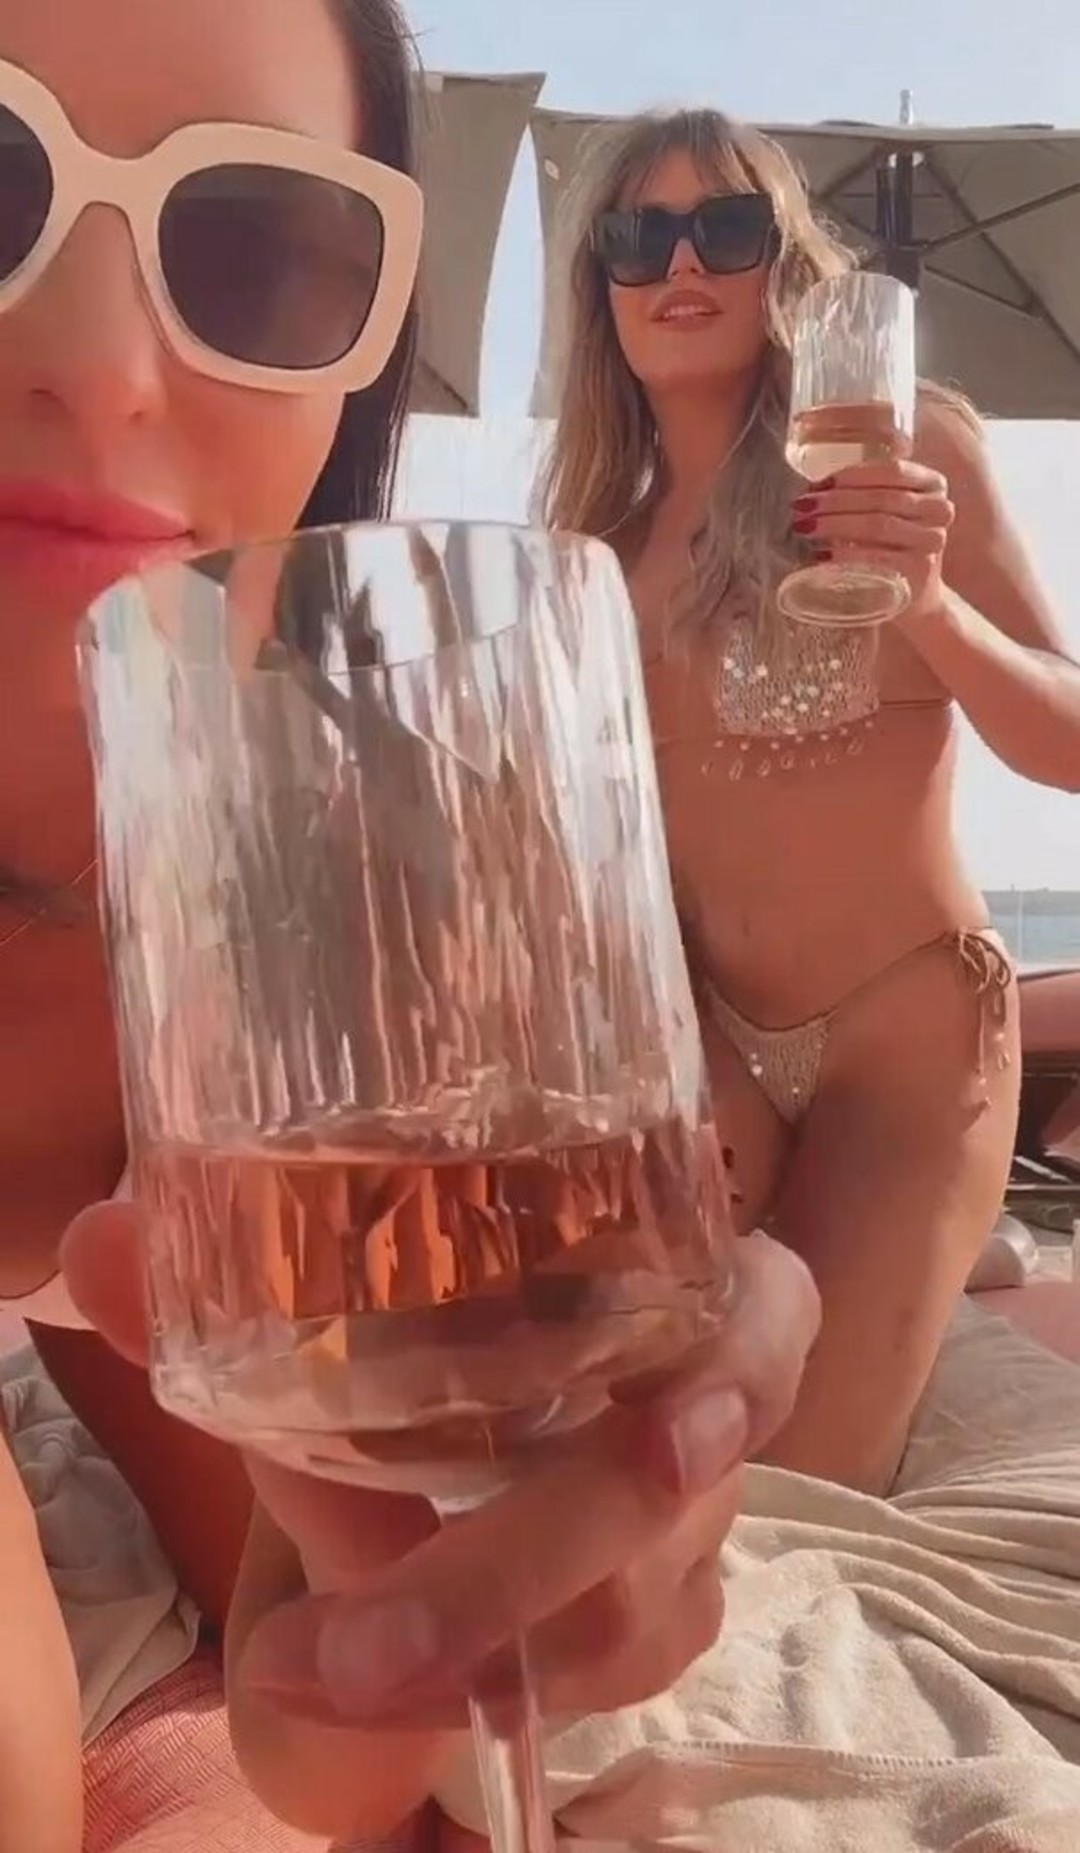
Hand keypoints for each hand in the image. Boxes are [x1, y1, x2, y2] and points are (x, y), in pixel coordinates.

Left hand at [61, 1208, 818, 1730]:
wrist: (417, 1472)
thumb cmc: (407, 1359)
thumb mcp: (330, 1323)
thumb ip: (226, 1286)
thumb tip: (103, 1239)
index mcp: (666, 1285)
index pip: (769, 1313)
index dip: (745, 1369)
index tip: (674, 1432)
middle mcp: (700, 1415)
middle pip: (668, 1501)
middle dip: (510, 1574)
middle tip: (349, 1644)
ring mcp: (688, 1539)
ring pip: (633, 1620)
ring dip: (469, 1655)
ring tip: (306, 1674)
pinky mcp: (649, 1626)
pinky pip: (593, 1679)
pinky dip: (469, 1689)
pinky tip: (351, 1695)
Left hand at [792, 460, 954, 618]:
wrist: (914, 594)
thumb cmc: (891, 545)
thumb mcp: (885, 511)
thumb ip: (861, 493)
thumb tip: (811, 490)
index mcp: (933, 484)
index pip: (892, 471)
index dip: (852, 476)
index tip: (817, 484)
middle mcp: (939, 509)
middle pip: (881, 498)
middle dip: (834, 501)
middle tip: (801, 507)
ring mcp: (932, 541)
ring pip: (878, 524)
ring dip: (835, 525)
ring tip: (804, 527)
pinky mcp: (919, 570)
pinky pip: (878, 558)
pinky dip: (846, 555)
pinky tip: (821, 555)